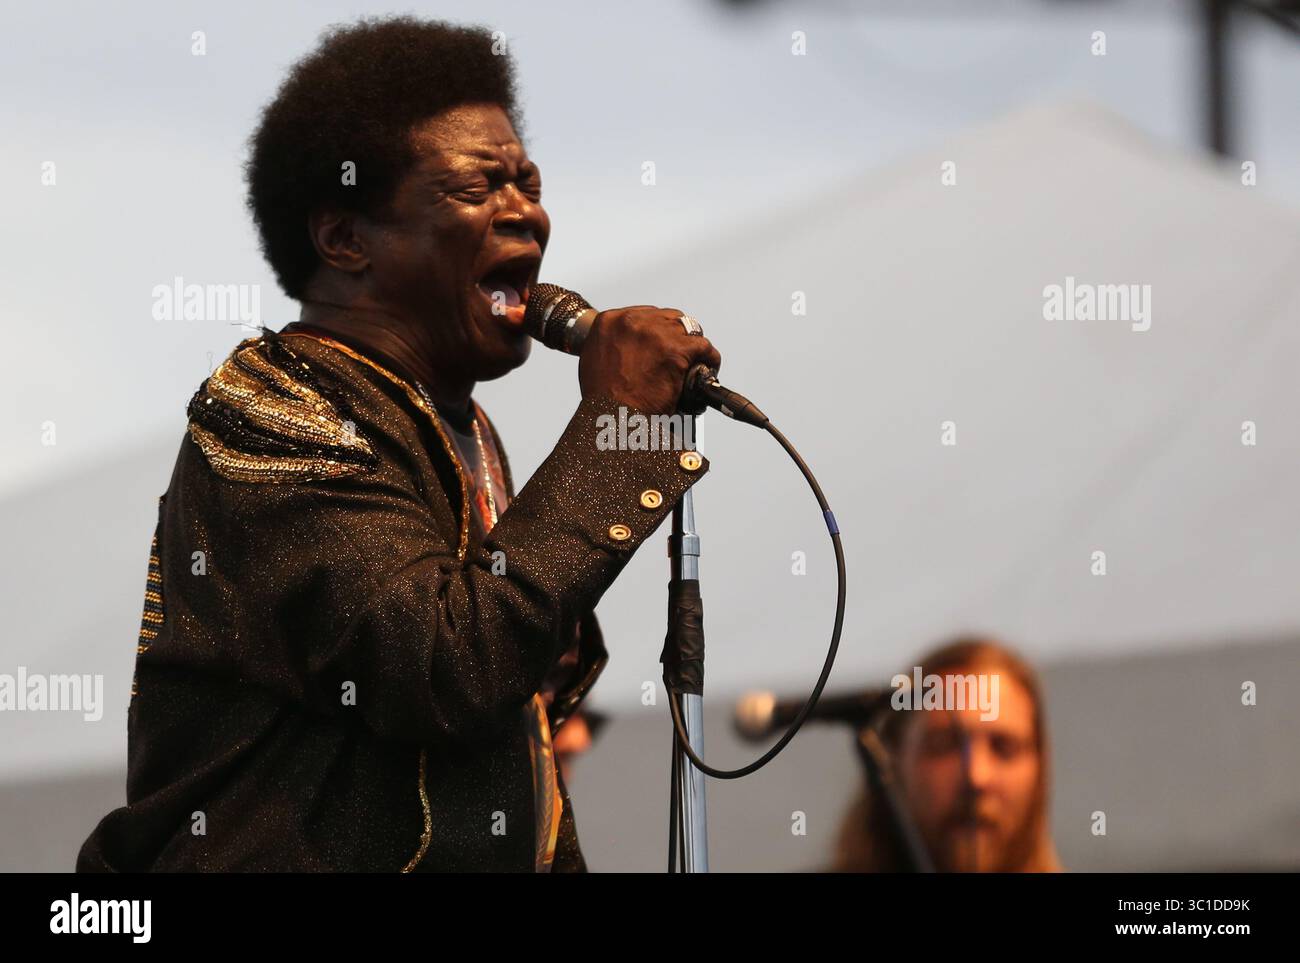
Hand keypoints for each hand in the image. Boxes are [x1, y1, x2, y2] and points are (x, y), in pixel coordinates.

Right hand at [577, 306, 720, 414]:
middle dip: (677, 336)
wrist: (614, 419)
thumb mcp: (596, 360)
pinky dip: (709, 358)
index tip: (664, 342)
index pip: (646, 314)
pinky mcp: (675, 351)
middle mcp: (632, 323)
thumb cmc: (603, 399)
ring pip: (688, 330)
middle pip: (669, 319)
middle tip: (679, 355)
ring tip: (695, 363)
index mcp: (610, 322)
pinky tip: (707, 368)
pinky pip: (703, 346)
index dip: (659, 330)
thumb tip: (630, 347)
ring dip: (693, 347)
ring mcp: (655, 335)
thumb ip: (615, 346)